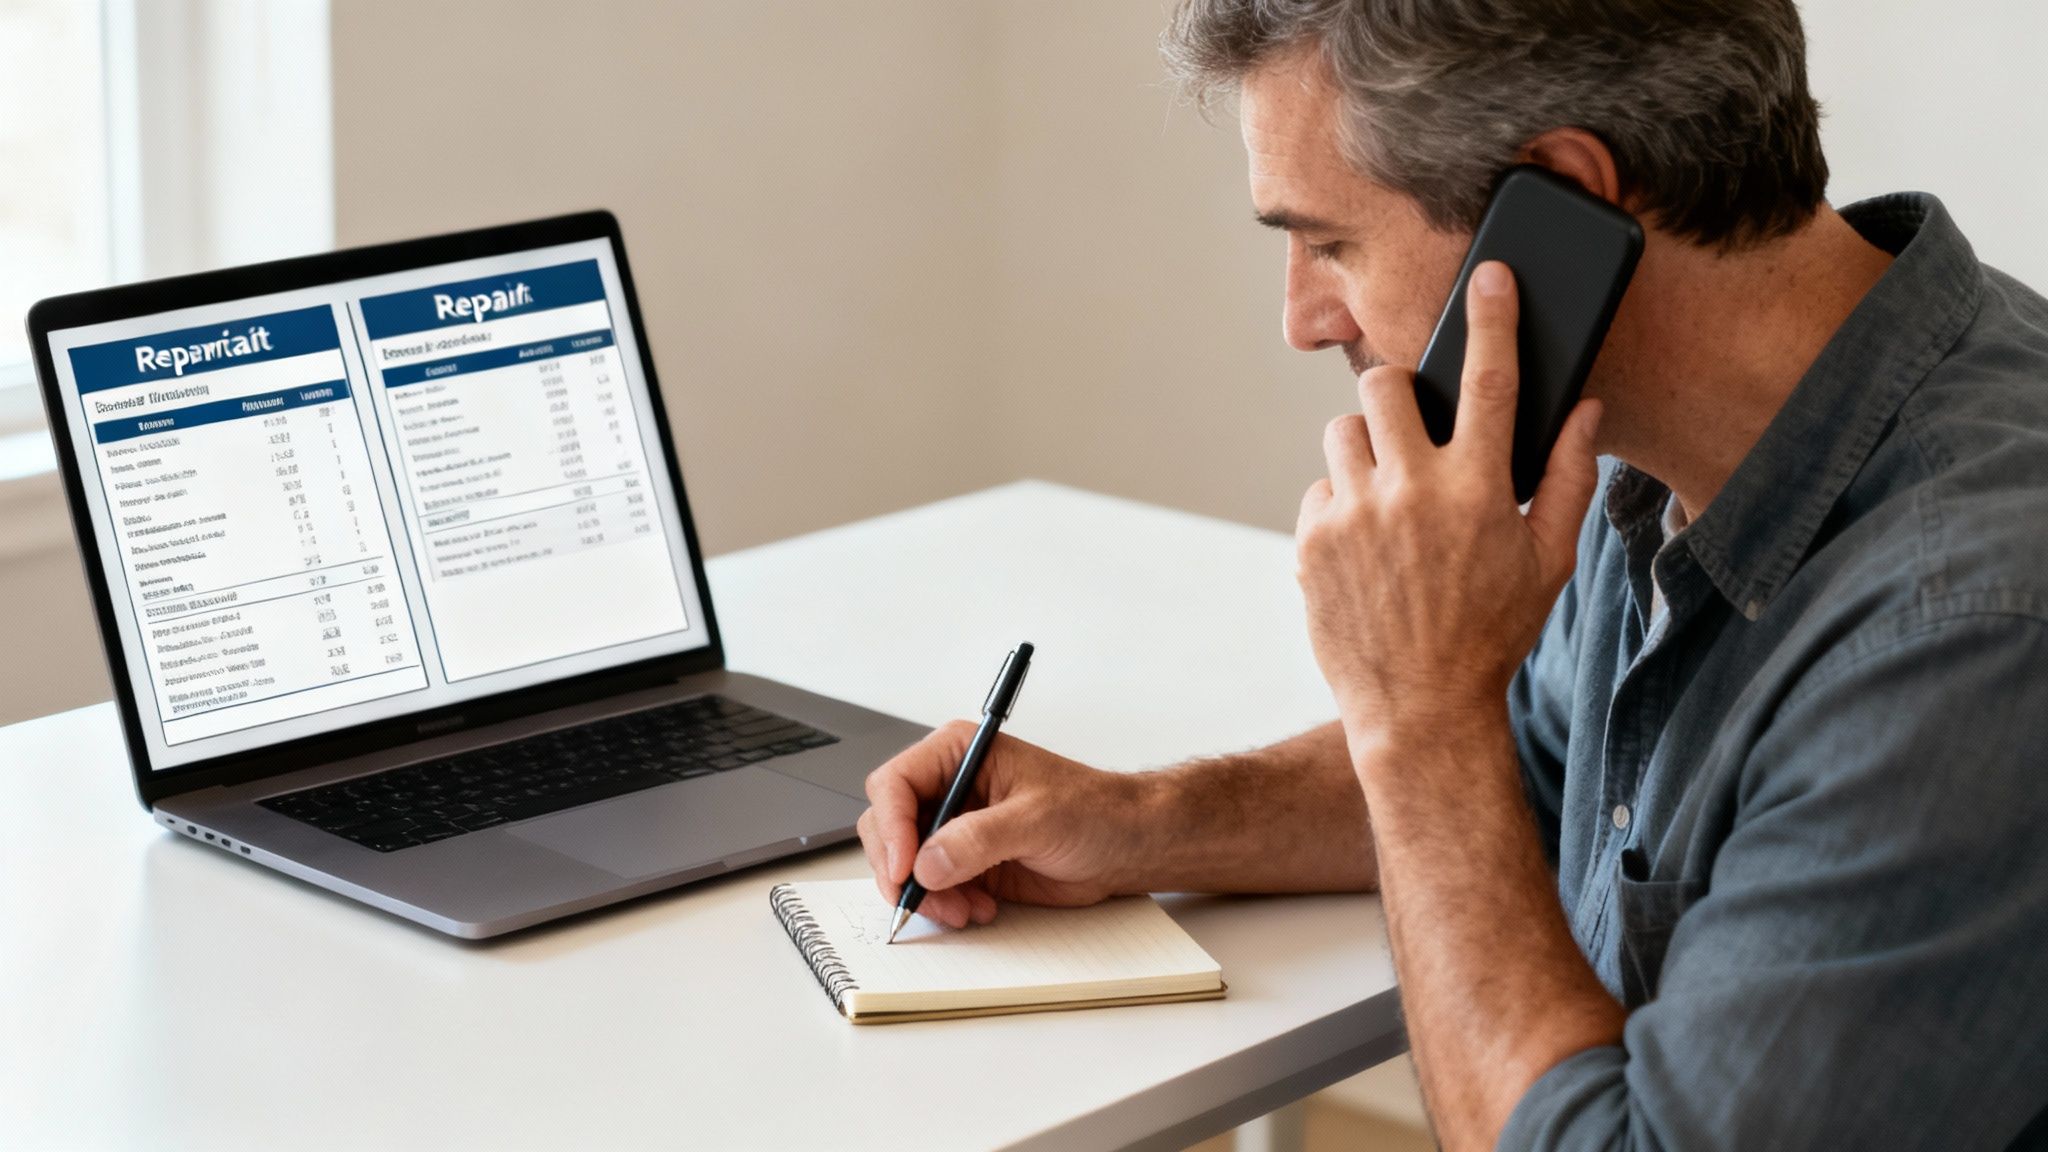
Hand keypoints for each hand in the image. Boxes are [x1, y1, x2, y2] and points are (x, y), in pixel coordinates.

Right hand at [856, 722, 1140, 927]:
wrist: (1125, 845)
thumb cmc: (1095, 811)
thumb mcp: (1038, 818)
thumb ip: (979, 838)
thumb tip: (928, 862)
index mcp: (959, 753)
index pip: (896, 784)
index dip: (892, 826)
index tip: (905, 867)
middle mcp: (949, 787)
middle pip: (887, 825)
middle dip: (901, 868)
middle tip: (923, 899)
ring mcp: (953, 827)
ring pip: (903, 862)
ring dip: (924, 893)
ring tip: (962, 909)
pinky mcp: (964, 862)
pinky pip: (929, 887)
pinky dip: (943, 904)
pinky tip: (977, 909)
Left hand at [1295, 261, 1601, 748]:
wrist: (1419, 709)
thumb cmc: (1492, 633)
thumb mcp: (1547, 561)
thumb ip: (1566, 479)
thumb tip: (1584, 409)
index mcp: (1478, 489)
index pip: (1490, 379)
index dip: (1494, 318)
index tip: (1492, 276)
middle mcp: (1411, 492)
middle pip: (1383, 384)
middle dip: (1396, 394)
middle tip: (1413, 431)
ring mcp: (1354, 515)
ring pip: (1344, 433)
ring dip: (1366, 453)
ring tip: (1391, 502)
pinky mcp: (1310, 541)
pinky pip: (1320, 490)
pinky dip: (1341, 507)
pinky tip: (1367, 549)